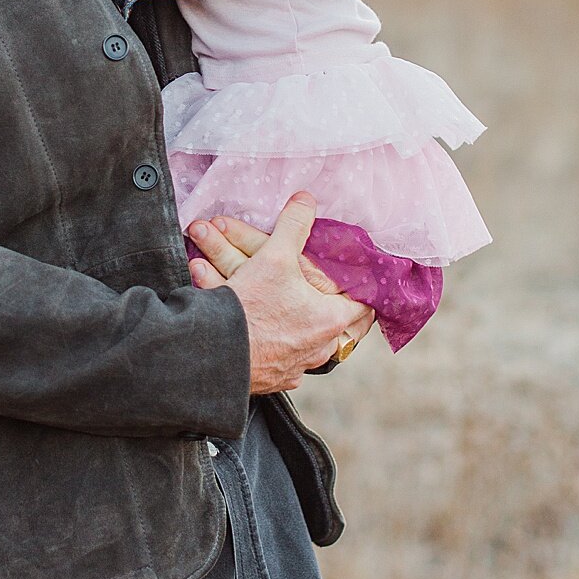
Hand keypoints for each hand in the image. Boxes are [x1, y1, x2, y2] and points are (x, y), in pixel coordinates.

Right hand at [188, 194, 374, 390]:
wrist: (213, 352)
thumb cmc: (250, 308)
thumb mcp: (274, 257)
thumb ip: (293, 226)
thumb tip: (305, 200)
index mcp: (330, 319)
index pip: (364, 306)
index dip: (362, 290)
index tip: (359, 281)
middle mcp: (320, 348)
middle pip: (339, 328)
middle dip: (330, 308)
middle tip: (327, 295)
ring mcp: (297, 367)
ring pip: (311, 345)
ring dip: (303, 326)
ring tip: (293, 311)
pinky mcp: (274, 378)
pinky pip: (285, 360)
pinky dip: (279, 345)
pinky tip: (267, 333)